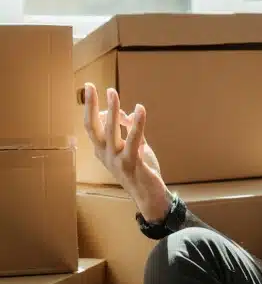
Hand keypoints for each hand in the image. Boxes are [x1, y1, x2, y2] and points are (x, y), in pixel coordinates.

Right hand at [83, 83, 171, 222]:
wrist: (149, 197)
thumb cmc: (140, 171)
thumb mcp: (134, 147)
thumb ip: (130, 130)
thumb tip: (127, 113)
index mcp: (102, 151)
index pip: (92, 126)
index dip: (90, 108)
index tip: (91, 89)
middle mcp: (105, 155)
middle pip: (94, 127)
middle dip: (91, 105)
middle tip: (91, 86)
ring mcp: (117, 160)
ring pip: (111, 131)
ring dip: (112, 110)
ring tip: (112, 92)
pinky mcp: (132, 163)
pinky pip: (133, 140)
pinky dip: (137, 123)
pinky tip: (140, 110)